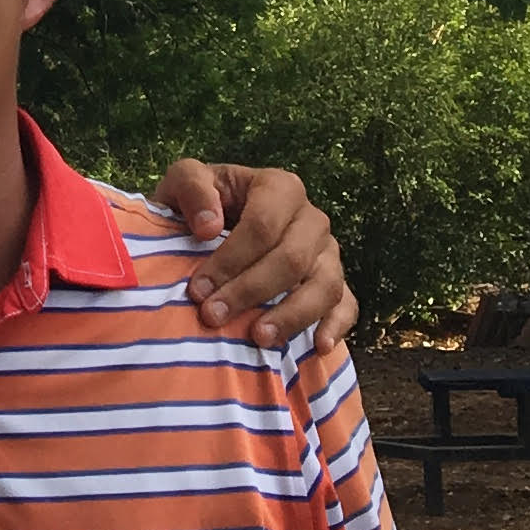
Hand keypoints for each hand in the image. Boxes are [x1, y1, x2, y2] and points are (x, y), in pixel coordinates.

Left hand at [155, 159, 356, 352]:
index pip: (263, 224)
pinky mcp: (336, 284)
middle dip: (251, 291)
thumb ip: (190, 186)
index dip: (230, 259)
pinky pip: (347, 305)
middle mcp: (311, 219)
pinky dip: (336, 326)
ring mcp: (328, 253)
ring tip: (259, 338)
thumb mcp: (182, 183)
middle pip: (293, 258)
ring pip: (325, 285)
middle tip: (213, 316)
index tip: (198, 290)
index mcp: (279, 188)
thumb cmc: (198, 208)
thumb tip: (209, 226)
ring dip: (292, 315)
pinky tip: (318, 346)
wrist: (210, 231)